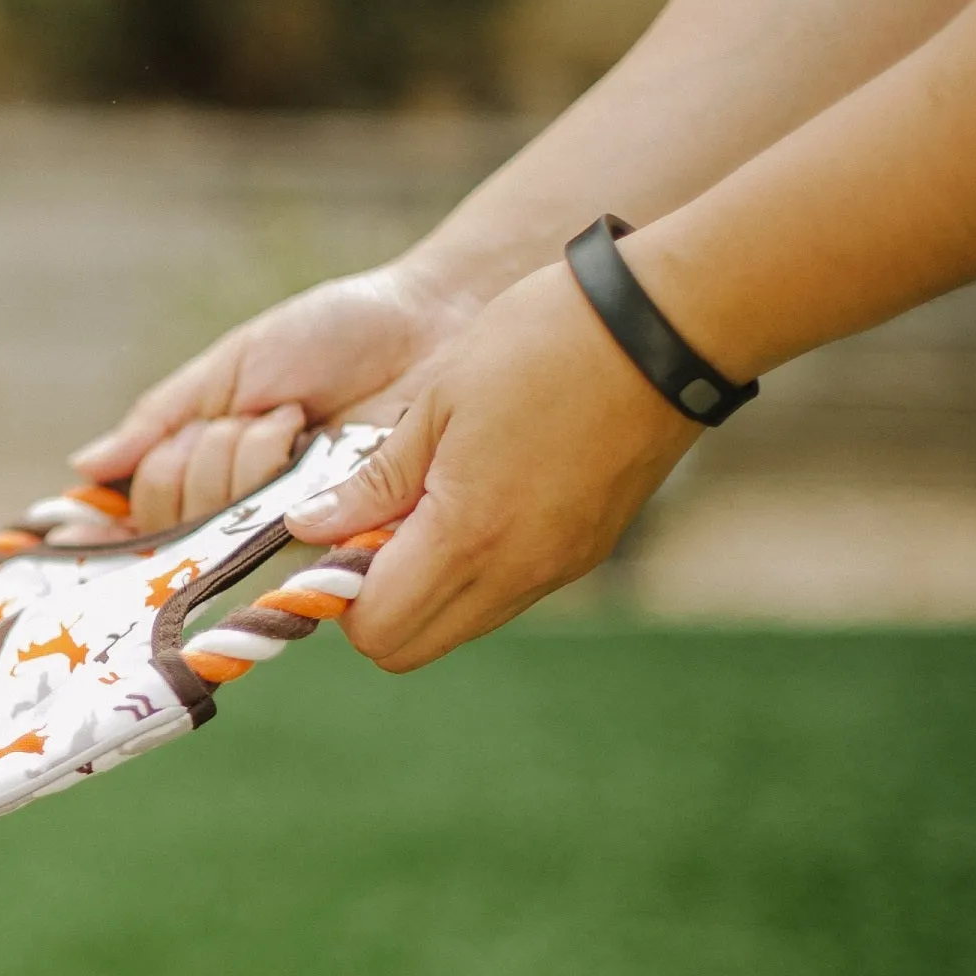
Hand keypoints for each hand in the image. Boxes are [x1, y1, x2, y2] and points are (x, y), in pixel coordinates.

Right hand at [68, 265, 474, 532]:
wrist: (426, 327)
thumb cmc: (335, 335)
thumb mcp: (232, 365)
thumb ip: (161, 417)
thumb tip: (85, 467)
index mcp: (206, 467)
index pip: (137, 512)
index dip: (102, 527)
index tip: (70, 526)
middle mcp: (238, 510)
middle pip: (166, 515)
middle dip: (200, 455)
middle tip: (259, 415)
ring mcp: (283, 532)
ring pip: (210, 527)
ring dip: (243, 459)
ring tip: (296, 421)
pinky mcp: (331, 545)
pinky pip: (269, 540)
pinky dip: (273, 484)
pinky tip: (301, 448)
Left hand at [284, 263, 701, 670]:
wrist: (666, 327)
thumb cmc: (541, 345)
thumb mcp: (437, 403)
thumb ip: (373, 482)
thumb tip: (310, 528)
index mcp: (468, 536)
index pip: (375, 628)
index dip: (337, 593)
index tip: (332, 538)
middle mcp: (516, 572)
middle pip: (410, 647)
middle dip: (373, 604)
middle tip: (370, 529)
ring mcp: (558, 568)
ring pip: (459, 624)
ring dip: (422, 587)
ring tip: (424, 504)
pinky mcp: (587, 552)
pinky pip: (505, 593)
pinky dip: (470, 570)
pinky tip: (473, 499)